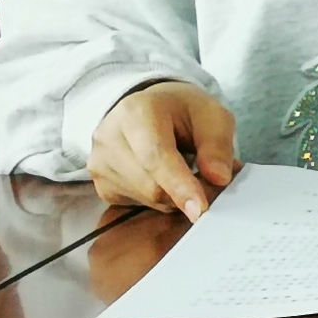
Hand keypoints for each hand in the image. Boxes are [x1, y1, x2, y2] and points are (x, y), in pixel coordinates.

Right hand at [88, 80, 238, 220]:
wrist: (150, 109)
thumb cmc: (183, 111)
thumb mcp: (212, 116)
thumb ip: (217, 145)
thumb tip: (218, 178)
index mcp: (135, 111)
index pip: (156, 156)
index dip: (180, 185)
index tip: (200, 209)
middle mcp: (108, 137)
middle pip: (151, 185)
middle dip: (186, 192)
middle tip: (211, 181)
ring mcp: (99, 164)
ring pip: (146, 198)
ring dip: (175, 196)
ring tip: (186, 170)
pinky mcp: (101, 185)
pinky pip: (137, 204)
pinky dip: (160, 199)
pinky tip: (163, 177)